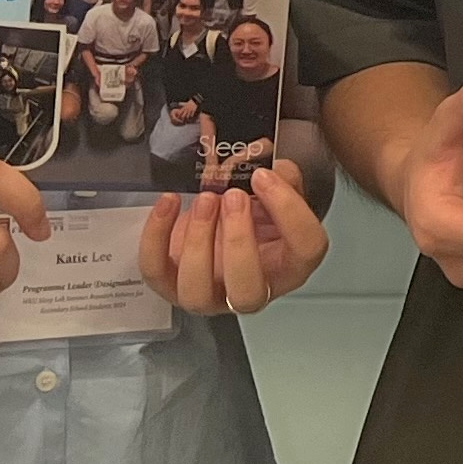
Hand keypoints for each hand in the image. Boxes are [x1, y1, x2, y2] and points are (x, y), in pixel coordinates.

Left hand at [143, 163, 327, 314]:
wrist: (222, 224)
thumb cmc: (254, 215)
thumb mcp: (277, 193)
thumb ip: (284, 179)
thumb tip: (274, 169)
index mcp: (290, 265)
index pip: (306, 249)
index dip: (289, 211)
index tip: (264, 178)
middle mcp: (251, 289)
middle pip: (248, 292)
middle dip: (238, 242)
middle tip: (233, 197)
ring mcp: (208, 294)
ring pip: (197, 292)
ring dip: (199, 242)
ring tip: (205, 199)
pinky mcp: (170, 284)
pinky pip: (156, 271)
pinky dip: (156, 236)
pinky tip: (169, 202)